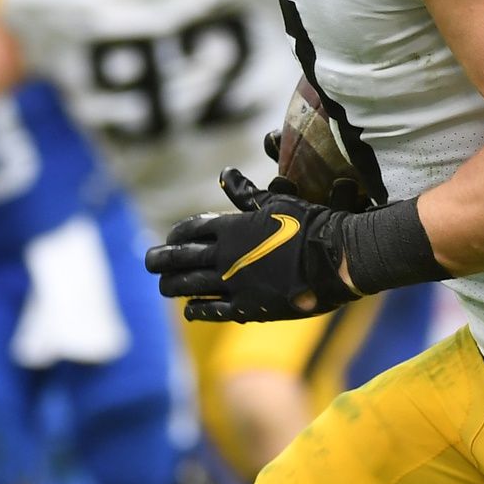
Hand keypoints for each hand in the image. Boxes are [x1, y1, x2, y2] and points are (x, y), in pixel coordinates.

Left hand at [144, 168, 363, 322]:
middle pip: (180, 258)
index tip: (169, 238)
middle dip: (161, 260)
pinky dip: (198, 310)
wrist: (334, 257)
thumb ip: (246, 193)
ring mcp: (234, 283)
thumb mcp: (276, 202)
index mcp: (230, 228)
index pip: (190, 231)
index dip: (175, 235)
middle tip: (149, 262)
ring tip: (163, 287)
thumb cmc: (309, 224)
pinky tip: (189, 310)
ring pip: (189, 286)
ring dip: (172, 285)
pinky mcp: (248, 307)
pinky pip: (214, 310)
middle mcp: (225, 255)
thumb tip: (225, 173)